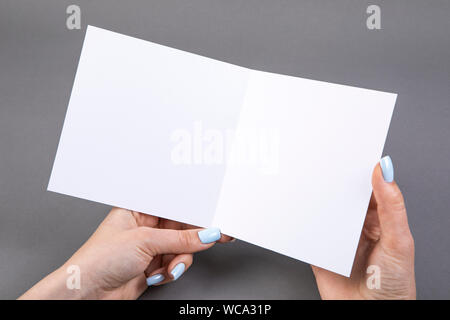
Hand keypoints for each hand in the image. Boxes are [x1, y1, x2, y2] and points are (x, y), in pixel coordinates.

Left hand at [20, 208, 230, 298]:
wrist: (87, 293)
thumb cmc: (99, 259)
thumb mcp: (145, 241)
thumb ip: (180, 238)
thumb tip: (205, 234)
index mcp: (138, 209)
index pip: (174, 206)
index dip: (195, 211)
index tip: (214, 216)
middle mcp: (145, 226)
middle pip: (180, 227)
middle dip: (193, 237)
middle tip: (214, 237)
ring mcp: (149, 246)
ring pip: (181, 247)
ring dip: (179, 258)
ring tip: (169, 266)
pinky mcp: (152, 265)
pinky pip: (174, 262)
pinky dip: (171, 269)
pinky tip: (159, 273)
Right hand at [312, 156, 415, 298]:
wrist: (367, 316)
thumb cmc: (393, 286)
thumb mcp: (399, 242)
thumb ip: (392, 208)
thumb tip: (385, 173)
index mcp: (379, 218)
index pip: (368, 186)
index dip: (360, 169)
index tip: (349, 153)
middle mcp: (356, 224)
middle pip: (342, 194)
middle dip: (333, 181)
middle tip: (322, 165)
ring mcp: (336, 235)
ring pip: (323, 209)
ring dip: (315, 199)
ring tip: (308, 184)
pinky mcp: (319, 247)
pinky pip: (307, 229)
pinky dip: (301, 220)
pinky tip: (299, 211)